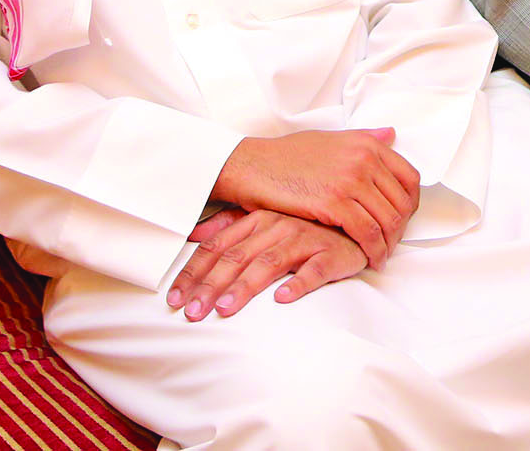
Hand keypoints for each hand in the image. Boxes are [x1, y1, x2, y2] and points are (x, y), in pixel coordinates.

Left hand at [167, 207, 367, 320]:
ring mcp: (305, 239)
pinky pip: (314, 269)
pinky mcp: (332, 255)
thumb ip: (229, 224)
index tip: (175, 298)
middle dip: (210, 286)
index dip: (194, 272)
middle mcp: (278, 226)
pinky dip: (299, 283)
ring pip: (269, 263)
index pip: (217, 245)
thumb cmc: (305, 224)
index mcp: (257, 217)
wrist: (354, 220)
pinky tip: (283, 299)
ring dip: (245, 287)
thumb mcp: (264, 217)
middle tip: (192, 313)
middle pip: (237, 257)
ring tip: (225, 309)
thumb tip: (193, 233)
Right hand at [212, 128, 419, 269]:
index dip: (410, 203)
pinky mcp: (334, 202)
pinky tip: (371, 260)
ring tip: (382, 256)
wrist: (253, 166)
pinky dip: (374, 250)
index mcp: (367, 144)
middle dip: (401, 228)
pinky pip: (367, 233)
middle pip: (401, 202)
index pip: (409, 177)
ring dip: (389, 244)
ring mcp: (351, 180)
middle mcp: (364, 159)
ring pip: (388, 220)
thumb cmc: (287, 156)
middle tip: (392, 244)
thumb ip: (363, 139)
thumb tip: (390, 135)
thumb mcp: (331, 139)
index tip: (403, 219)